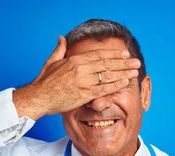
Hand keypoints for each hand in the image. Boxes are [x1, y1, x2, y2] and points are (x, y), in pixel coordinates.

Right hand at [12, 36, 140, 119]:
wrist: (39, 98)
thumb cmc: (44, 82)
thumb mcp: (51, 62)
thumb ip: (59, 50)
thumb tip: (61, 38)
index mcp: (75, 60)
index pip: (99, 55)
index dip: (114, 54)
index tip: (125, 54)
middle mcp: (81, 69)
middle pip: (107, 64)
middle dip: (123, 63)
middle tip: (136, 62)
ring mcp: (83, 82)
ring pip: (108, 76)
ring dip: (123, 73)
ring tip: (135, 72)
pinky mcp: (84, 94)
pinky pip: (103, 90)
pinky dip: (115, 86)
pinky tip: (124, 83)